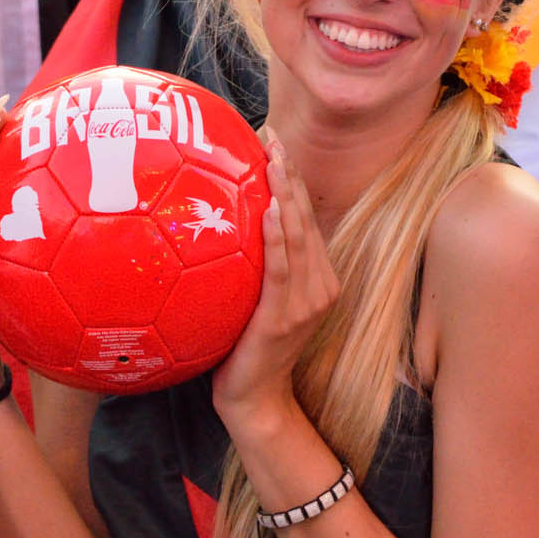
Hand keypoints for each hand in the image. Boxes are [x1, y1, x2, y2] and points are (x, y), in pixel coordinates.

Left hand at [212, 134, 337, 425]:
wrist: (255, 399)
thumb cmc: (245, 349)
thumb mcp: (252, 301)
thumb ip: (251, 266)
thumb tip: (218, 223)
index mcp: (316, 278)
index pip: (305, 218)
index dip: (293, 179)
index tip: (275, 144)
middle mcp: (320, 286)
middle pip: (307, 219)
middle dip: (290, 175)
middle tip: (273, 138)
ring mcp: (307, 302)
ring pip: (299, 237)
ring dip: (287, 196)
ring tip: (274, 162)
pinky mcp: (285, 318)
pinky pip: (282, 269)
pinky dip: (279, 238)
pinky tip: (271, 211)